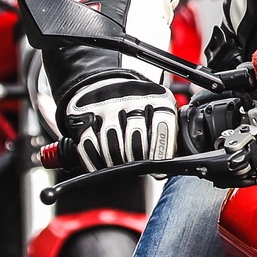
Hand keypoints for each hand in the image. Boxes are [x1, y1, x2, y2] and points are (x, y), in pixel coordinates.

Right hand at [62, 72, 177, 171]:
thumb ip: (170, 135)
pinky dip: (94, 159)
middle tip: (137, 167)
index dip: (160, 151)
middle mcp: (132, 95)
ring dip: (115, 161)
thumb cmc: (141, 110)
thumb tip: (172, 163)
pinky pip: (88, 142)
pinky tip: (101, 165)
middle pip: (135, 135)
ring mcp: (107, 102)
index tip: (158, 169)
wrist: (109, 88)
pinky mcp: (84, 111)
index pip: (162, 125)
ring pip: (111, 140)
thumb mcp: (161, 116)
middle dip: (137, 158)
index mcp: (157, 97)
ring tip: (120, 166)